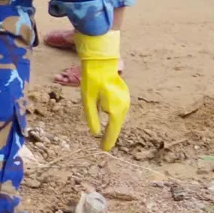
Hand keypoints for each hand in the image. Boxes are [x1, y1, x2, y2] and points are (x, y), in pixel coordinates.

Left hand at [75, 31, 128, 151]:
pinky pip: (119, 112)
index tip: (103, 150)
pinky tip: (109, 121)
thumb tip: (95, 132)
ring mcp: (126, 101)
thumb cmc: (92, 80)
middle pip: (116, 125)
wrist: (102, 63)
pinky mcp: (124, 97)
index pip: (112, 130)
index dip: (108, 141)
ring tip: (106, 137)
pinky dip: (113, 118)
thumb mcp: (87, 100)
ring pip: (118, 118)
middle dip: (110, 135)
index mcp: (115, 109)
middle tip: (103, 146)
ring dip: (112, 127)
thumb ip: (91, 116)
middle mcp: (124, 107)